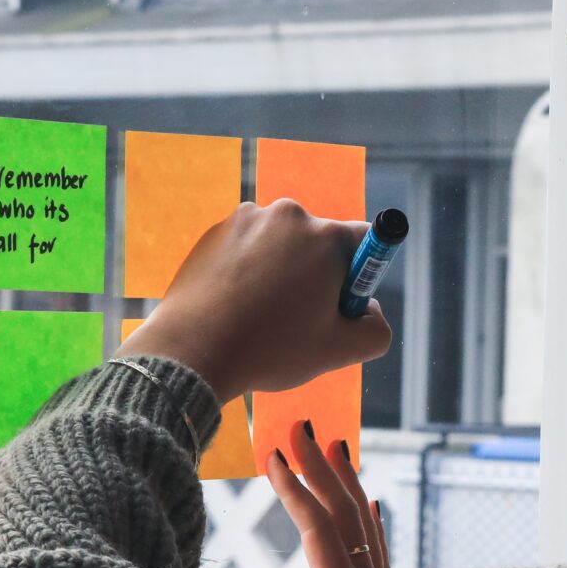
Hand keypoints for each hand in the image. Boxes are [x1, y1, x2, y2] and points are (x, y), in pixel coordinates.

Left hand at [118, 199, 392, 400]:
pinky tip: (236, 307)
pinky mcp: (216, 232)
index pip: (367, 240)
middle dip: (317, 277)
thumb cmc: (269, 350)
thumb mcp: (339, 351)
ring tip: (260, 317)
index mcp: (325, 237)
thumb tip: (368, 310)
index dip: (361, 276)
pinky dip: (249, 272)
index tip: (340, 304)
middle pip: (321, 243)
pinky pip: (248, 248)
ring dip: (281, 274)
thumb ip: (375, 328)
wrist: (191, 352)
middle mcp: (288, 215)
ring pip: (282, 247)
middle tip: (297, 320)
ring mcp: (247, 219)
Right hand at [243, 418, 391, 567]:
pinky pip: (380, 547)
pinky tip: (369, 504)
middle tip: (303, 429)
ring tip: (335, 448)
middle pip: (344, 513)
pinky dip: (371, 519)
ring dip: (348, 483)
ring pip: (367, 524)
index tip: (274, 458)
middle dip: (320, 468)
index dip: (293, 491)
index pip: (316, 527)